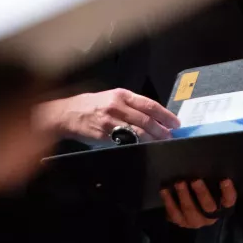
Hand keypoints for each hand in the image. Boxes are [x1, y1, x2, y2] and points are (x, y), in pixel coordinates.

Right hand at [35, 88, 180, 141]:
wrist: (67, 114)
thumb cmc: (89, 105)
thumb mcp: (110, 97)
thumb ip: (128, 105)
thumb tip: (150, 117)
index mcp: (121, 94)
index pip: (149, 104)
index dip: (165, 114)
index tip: (175, 122)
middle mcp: (117, 106)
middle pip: (146, 119)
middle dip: (162, 129)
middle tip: (171, 136)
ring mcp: (111, 121)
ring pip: (138, 131)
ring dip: (152, 139)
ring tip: (162, 143)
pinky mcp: (104, 135)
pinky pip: (125, 141)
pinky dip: (137, 145)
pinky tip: (144, 148)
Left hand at [160, 178, 235, 228]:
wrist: (189, 209)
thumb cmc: (202, 192)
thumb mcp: (210, 186)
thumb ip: (211, 178)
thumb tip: (207, 159)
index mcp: (221, 208)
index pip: (229, 201)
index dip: (228, 192)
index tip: (225, 180)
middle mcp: (210, 217)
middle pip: (208, 207)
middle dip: (202, 193)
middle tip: (195, 180)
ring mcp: (195, 221)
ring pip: (190, 211)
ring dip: (184, 196)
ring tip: (179, 183)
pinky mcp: (181, 222)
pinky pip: (174, 214)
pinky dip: (169, 201)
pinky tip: (164, 190)